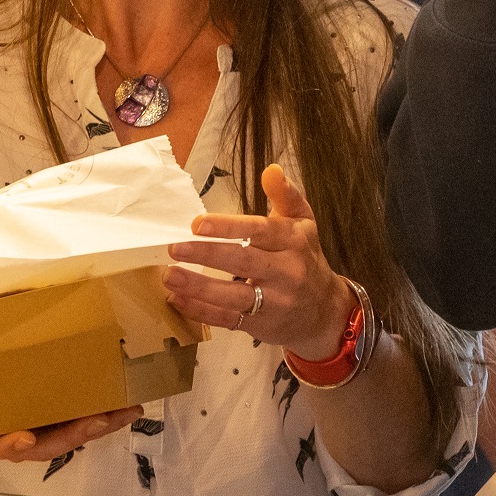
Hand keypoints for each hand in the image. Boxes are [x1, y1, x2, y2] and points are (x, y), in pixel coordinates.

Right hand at [0, 295, 140, 466]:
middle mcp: (11, 435)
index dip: (10, 444)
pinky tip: (126, 404)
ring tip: (126, 408)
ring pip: (68, 436)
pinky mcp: (52, 423)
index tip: (25, 438)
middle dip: (74, 433)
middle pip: (45, 443)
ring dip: (98, 425)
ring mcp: (34, 432)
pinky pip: (77, 425)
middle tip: (99, 418)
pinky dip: (101, 418)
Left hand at [166, 166, 354, 357]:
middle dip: (207, 255)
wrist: (326, 311)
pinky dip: (200, 311)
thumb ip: (286, 195)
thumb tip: (271, 169)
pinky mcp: (260, 325)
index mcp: (293, 241)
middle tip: (174, 247)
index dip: (229, 227)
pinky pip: (227, 319)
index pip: (260, 231)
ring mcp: (274, 302)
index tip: (198, 224)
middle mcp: (286, 272)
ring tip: (169, 275)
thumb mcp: (303, 223)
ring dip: (198, 286)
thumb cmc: (305, 258)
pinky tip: (177, 299)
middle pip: (243, 262)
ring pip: (233, 296)